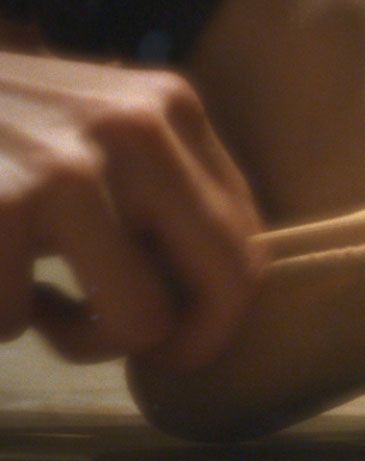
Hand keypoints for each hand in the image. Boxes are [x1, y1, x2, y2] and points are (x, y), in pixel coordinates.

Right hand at [0, 49, 265, 366]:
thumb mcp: (90, 128)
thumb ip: (158, 195)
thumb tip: (225, 298)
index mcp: (169, 108)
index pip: (246, 239)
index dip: (220, 313)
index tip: (178, 341)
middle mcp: (134, 129)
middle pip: (224, 286)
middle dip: (181, 340)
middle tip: (132, 352)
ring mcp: (66, 168)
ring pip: (140, 322)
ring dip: (79, 337)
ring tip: (32, 300)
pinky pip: (21, 323)